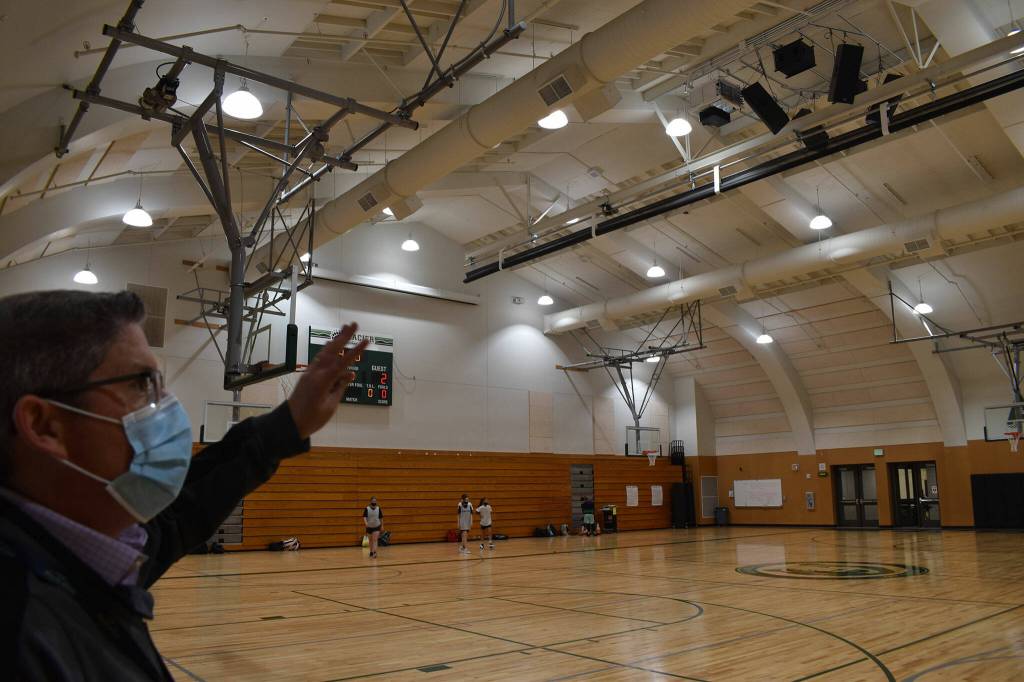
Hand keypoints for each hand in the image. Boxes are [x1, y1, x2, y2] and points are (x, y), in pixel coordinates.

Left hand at [288, 322, 368, 438]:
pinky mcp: (308, 375)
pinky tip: (331, 345)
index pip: (343, 362)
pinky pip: (320, 359)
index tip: (367, 341)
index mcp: (323, 381)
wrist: (290, 423)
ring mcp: (310, 373)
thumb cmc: (312, 418)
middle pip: (331, 350)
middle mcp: (315, 372)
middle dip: (343, 337)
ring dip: (335, 340)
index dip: (355, 351)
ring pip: (325, 352)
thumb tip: (349, 374)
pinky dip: (328, 350)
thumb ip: (340, 388)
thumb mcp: (330, 406)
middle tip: (354, 325)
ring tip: (344, 329)